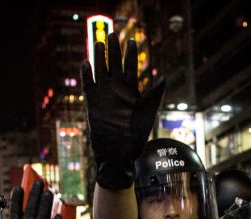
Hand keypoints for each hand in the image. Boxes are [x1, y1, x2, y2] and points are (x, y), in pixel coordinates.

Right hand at [81, 35, 165, 189]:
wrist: (119, 151)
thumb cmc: (136, 135)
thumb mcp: (148, 111)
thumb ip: (155, 94)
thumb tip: (165, 78)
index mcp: (131, 90)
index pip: (131, 66)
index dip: (131, 53)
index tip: (132, 40)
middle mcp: (117, 90)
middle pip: (115, 64)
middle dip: (114, 49)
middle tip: (112, 34)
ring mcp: (104, 95)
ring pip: (100, 70)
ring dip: (99, 57)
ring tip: (98, 42)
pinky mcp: (92, 103)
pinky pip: (88, 85)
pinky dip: (86, 74)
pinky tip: (85, 62)